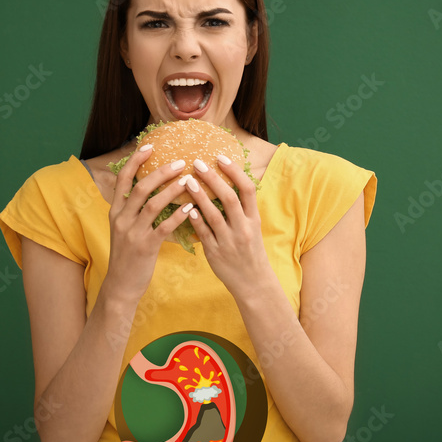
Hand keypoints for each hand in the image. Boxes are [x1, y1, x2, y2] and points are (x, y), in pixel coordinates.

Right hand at [106, 146, 188, 302]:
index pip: (123, 180)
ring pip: (153, 205)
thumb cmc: (127, 256)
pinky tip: (192, 208)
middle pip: (141, 188)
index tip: (149, 147)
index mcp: (116, 212)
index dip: (135, 161)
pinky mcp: (145, 248)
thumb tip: (150, 188)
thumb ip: (133, 210)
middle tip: (180, 162)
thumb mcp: (123, 229)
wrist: (120, 286)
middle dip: (161, 172)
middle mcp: (122, 219)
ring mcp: (133, 233)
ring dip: (172, 190)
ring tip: (189, 181)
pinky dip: (178, 216)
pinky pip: (164, 228)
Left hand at [182, 154, 271, 294]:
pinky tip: (186, 207)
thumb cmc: (251, 252)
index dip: (234, 171)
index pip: (248, 190)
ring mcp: (229, 241)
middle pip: (229, 198)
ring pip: (213, 214)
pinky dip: (195, 219)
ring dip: (199, 196)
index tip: (220, 157)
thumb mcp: (253, 228)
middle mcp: (243, 229)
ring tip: (186, 181)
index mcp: (254, 220)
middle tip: (198, 163)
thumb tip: (228, 182)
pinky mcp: (215, 253)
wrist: (254, 283)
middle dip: (213, 179)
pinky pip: (203, 233)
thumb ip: (243, 209)